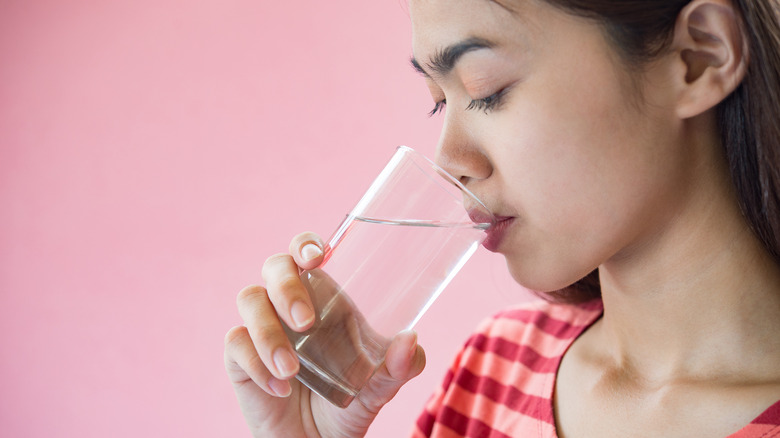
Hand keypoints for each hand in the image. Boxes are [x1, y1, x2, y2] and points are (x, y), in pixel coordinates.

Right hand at [224, 232, 426, 436]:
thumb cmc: (350, 404)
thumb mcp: (381, 387)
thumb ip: (400, 366)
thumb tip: (410, 340)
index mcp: (324, 297)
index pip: (305, 252)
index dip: (305, 243)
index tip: (316, 256)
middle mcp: (288, 304)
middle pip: (274, 266)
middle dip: (287, 286)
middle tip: (306, 321)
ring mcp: (262, 327)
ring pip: (249, 299)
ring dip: (269, 331)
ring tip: (293, 370)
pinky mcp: (240, 357)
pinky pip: (236, 342)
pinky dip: (256, 362)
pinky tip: (279, 387)